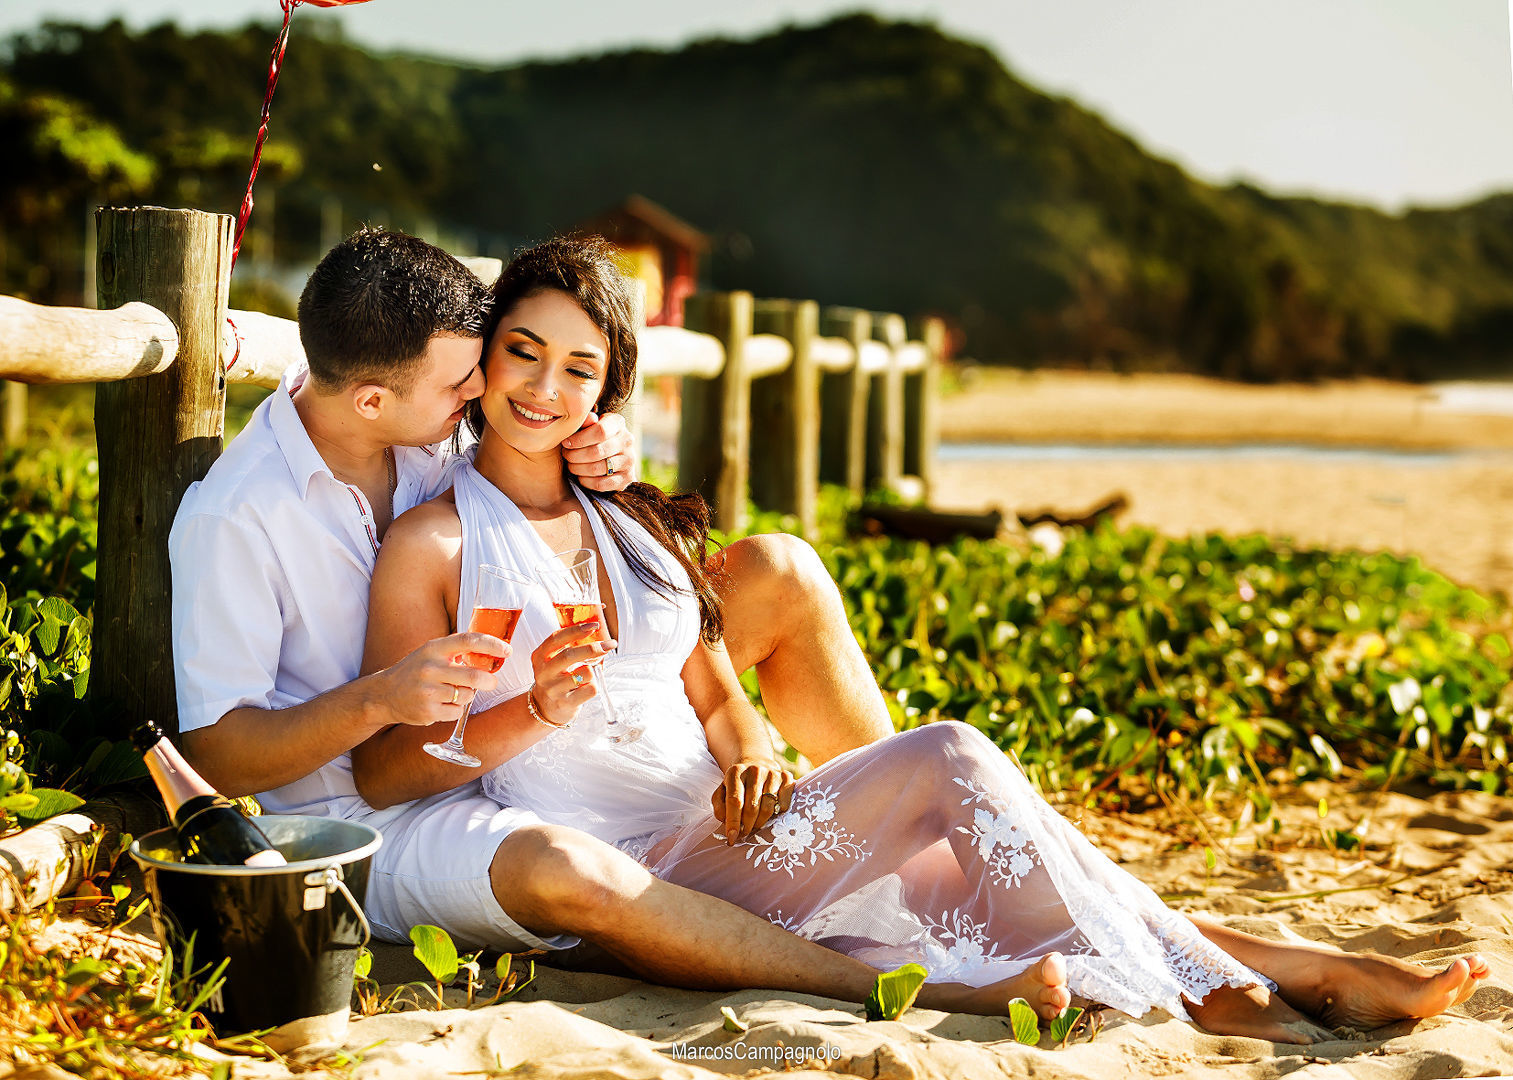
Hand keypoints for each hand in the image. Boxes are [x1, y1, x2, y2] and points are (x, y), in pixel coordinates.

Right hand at [375, 632, 506, 726]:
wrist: (384, 695)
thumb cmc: (415, 670)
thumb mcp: (431, 652)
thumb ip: (456, 651)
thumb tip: (493, 652)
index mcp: (434, 649)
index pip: (468, 641)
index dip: (492, 645)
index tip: (507, 650)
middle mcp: (430, 668)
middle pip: (475, 676)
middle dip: (490, 681)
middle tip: (491, 682)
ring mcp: (428, 691)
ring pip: (467, 696)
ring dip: (467, 696)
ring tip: (452, 693)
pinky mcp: (428, 711)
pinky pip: (457, 712)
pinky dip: (455, 709)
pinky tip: (441, 704)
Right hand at [529, 619, 614, 726]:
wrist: (545, 708)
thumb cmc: (556, 678)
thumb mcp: (554, 660)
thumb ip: (569, 647)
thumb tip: (599, 637)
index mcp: (540, 656)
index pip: (557, 638)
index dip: (576, 630)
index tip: (594, 625)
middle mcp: (544, 672)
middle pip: (570, 655)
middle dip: (593, 648)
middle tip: (609, 645)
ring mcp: (553, 689)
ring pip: (586, 672)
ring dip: (593, 671)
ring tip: (586, 676)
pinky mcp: (565, 703)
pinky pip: (591, 689)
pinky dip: (594, 686)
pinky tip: (585, 689)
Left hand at [562, 411, 636, 491]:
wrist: (615, 455)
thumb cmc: (595, 437)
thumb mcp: (590, 425)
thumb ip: (585, 422)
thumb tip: (584, 419)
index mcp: (618, 423)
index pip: (600, 431)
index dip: (579, 439)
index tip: (566, 443)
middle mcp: (627, 441)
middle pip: (597, 451)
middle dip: (575, 456)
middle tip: (566, 456)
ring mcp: (629, 461)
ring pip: (597, 468)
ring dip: (578, 469)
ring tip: (571, 466)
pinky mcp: (627, 478)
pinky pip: (601, 484)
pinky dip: (586, 481)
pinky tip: (580, 477)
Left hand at [710, 761, 795, 845]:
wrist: (756, 762)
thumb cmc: (737, 783)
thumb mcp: (722, 790)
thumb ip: (719, 806)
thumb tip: (726, 822)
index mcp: (735, 772)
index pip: (734, 801)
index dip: (733, 822)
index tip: (731, 838)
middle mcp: (755, 770)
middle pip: (752, 807)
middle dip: (747, 826)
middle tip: (744, 833)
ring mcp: (772, 773)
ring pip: (768, 809)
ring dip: (760, 823)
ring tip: (754, 824)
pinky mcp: (787, 778)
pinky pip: (783, 805)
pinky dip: (776, 814)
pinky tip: (769, 811)